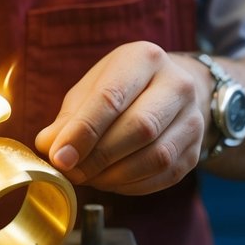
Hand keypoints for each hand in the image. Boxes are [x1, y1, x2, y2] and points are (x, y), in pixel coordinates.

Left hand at [34, 42, 207, 194]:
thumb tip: (48, 147)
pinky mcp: (196, 150)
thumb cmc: (123, 89)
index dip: (83, 132)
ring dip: (114, 176)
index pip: (111, 98)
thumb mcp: (92, 89)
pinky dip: (131, 185)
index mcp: (144, 59)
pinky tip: (110, 181)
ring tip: (88, 178)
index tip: (59, 158)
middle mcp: (177, 84)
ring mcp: (193, 118)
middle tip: (71, 172)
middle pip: (139, 128)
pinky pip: (163, 176)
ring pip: (155, 157)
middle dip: (98, 157)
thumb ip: (69, 118)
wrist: (173, 92)